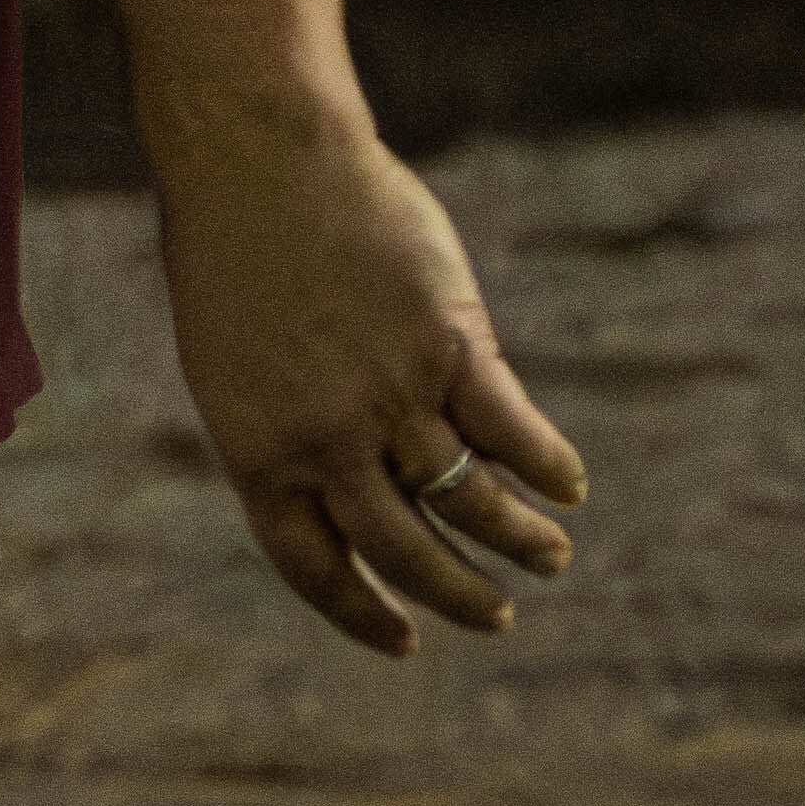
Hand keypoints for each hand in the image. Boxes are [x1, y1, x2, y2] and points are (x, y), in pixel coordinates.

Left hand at [151, 107, 586, 662]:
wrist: (261, 163)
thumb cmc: (237, 256)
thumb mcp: (238, 367)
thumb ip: (292, 431)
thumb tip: (358, 483)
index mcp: (260, 457)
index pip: (317, 569)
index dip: (364, 615)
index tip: (407, 642)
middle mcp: (327, 443)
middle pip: (406, 551)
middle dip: (459, 596)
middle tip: (497, 617)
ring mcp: (391, 396)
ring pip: (470, 499)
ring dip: (517, 539)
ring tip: (549, 558)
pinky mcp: (449, 346)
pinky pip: (511, 429)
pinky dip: (545, 465)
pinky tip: (567, 487)